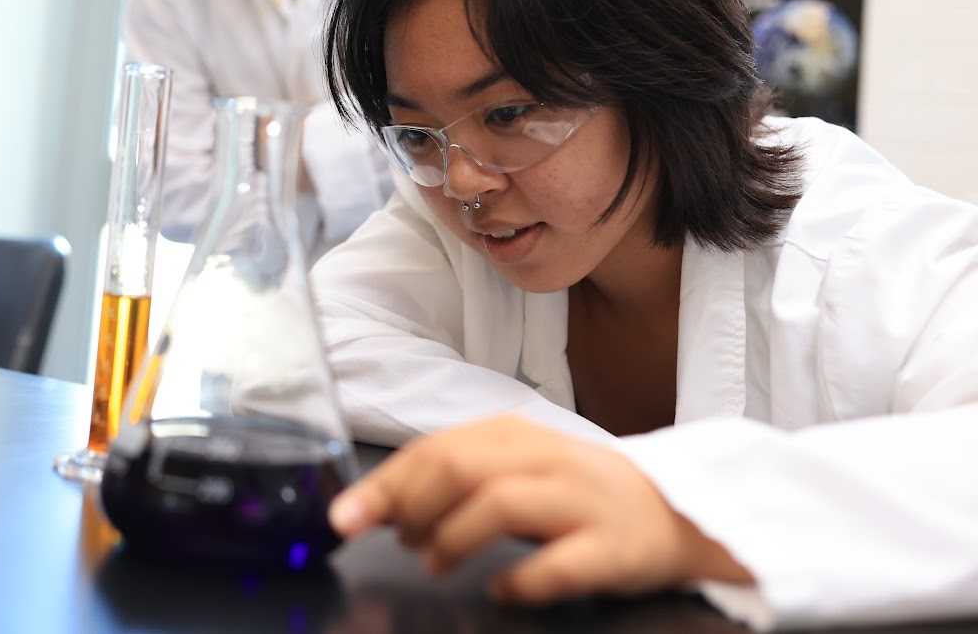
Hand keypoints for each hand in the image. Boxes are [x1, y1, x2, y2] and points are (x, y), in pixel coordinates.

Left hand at [327, 416, 751, 604]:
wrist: (677, 513)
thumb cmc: (578, 494)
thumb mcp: (516, 469)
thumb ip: (456, 479)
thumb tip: (383, 505)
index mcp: (516, 435)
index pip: (435, 449)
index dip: (384, 484)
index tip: (346, 516)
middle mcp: (547, 458)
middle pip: (460, 468)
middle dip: (408, 505)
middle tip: (393, 539)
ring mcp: (582, 501)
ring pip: (501, 504)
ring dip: (453, 538)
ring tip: (434, 561)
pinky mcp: (613, 547)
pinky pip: (558, 564)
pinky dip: (519, 580)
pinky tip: (500, 589)